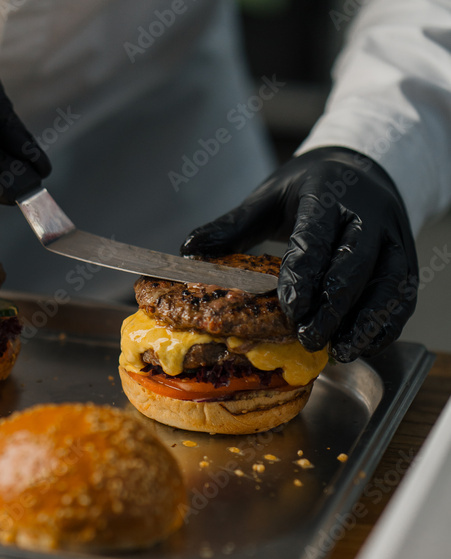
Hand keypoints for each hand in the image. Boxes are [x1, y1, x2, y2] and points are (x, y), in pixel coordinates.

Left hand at [181, 147, 418, 361]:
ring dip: (366, 322)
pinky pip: (403, 296)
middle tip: (309, 338)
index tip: (291, 309)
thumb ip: (232, 226)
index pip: (317, 238)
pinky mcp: (406, 259)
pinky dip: (386, 325)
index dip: (305, 275)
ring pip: (388, 283)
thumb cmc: (309, 190)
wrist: (363, 168)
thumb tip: (189, 250)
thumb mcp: (268, 198)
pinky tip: (363, 346)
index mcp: (327, 195)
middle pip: (355, 265)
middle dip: (333, 306)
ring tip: (340, 351)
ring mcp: (392, 239)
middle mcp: (367, 216)